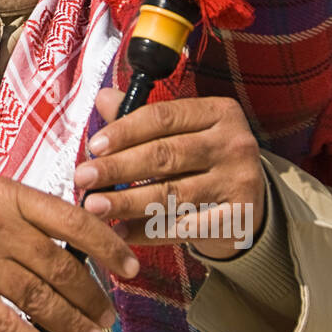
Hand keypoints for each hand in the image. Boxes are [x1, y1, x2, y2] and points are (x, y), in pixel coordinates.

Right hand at [0, 177, 139, 331]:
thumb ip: (27, 217)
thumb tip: (79, 247)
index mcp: (7, 194)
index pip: (71, 219)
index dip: (108, 245)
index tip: (130, 267)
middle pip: (60, 265)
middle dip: (92, 296)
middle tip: (109, 317)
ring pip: (39, 298)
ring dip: (71, 324)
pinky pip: (7, 325)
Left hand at [72, 89, 266, 259]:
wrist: (248, 204)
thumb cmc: (202, 161)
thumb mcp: (180, 132)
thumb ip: (141, 118)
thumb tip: (102, 98)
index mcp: (219, 113)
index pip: (164, 117)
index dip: (125, 131)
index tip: (94, 146)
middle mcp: (235, 143)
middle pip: (166, 155)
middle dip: (118, 168)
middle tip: (83, 179)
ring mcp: (241, 182)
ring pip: (172, 193)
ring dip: (127, 202)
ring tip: (94, 208)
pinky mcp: (240, 218)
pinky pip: (184, 227)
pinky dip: (148, 232)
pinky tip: (121, 233)